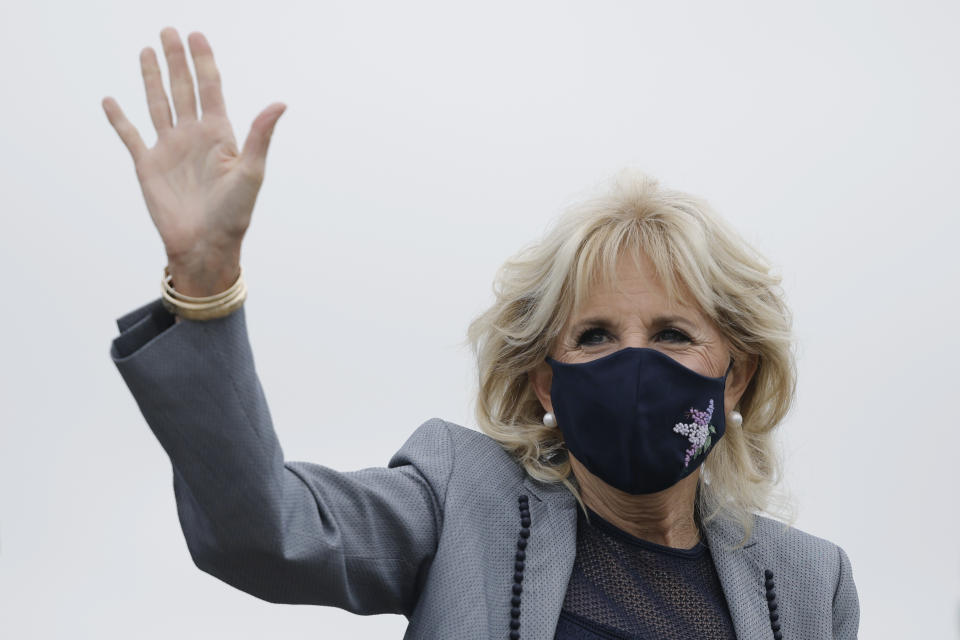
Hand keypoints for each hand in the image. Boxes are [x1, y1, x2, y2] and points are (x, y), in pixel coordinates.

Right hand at [102, 27, 284, 295]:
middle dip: (176, 60)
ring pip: (158, 104)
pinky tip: (111, 100)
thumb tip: (280, 103)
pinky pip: (130, 135)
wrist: (206, 247)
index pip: (210, 88)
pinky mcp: (147, 166)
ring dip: (151, 78)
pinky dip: (119, 118)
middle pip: (183, 88)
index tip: (197, 35)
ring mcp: (170, 149)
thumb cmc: (234, 214)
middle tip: (168, 31)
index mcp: (219, 135)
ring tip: (146, 51)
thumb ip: (260, 136)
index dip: (203, 62)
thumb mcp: (251, 173)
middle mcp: (193, 137)